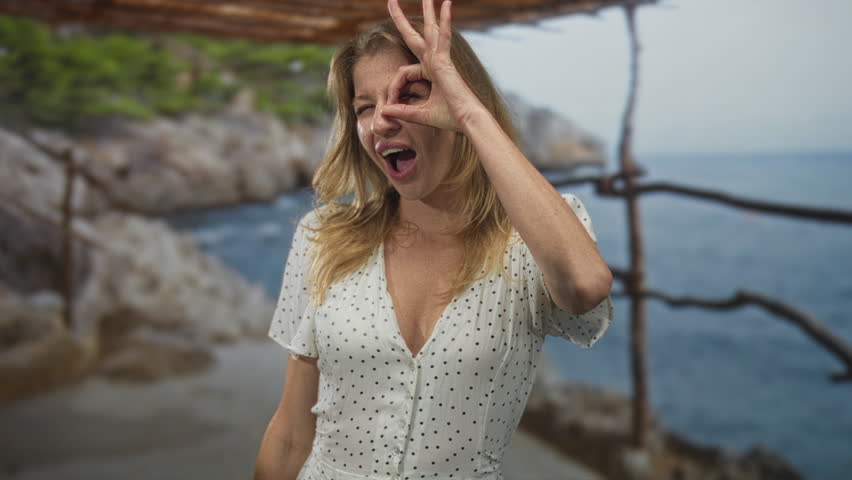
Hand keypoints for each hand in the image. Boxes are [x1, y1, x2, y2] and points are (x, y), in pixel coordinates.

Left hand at [382, 0, 483, 131]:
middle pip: (415, 36)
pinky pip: (444, 37)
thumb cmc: (448, 118)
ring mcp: (441, 59)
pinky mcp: (446, 61)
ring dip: (428, 12)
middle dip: (402, 19)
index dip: (393, 88)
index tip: (389, 105)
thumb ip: (401, 111)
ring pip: (430, 30)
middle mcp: (435, 62)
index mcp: (430, 73)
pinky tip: (446, 4)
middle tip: (391, 1)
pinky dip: (445, 21)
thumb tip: (384, 111)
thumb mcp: (419, 114)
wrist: (467, 120)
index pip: (404, 73)